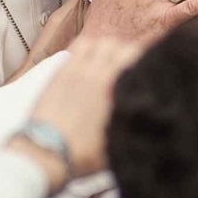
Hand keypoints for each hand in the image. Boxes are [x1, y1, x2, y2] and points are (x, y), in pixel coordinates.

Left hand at [22, 36, 143, 189]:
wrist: (47, 153)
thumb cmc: (82, 153)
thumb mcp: (118, 143)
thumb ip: (134, 123)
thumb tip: (149, 115)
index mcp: (114, 89)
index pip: (135, 57)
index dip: (146, 58)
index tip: (149, 67)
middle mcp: (96, 74)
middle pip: (118, 47)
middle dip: (128, 53)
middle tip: (130, 65)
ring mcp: (76, 71)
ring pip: (97, 43)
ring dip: (107, 48)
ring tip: (110, 61)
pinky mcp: (59, 74)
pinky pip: (77, 48)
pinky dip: (88, 48)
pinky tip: (90, 62)